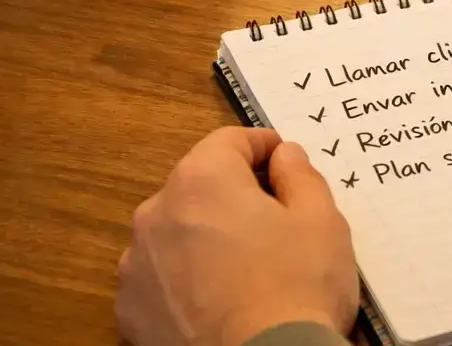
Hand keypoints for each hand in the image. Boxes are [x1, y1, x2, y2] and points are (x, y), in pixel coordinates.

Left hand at [116, 127, 357, 345]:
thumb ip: (299, 175)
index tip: (284, 162)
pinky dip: (184, 280)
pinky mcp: (129, 311)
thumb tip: (283, 156)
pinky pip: (159, 278)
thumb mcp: (321, 219)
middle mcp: (156, 213)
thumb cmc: (297, 287)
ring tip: (244, 268)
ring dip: (204, 236)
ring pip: (176, 232)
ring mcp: (136, 265)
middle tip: (273, 221)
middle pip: (199, 185)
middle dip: (232, 194)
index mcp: (202, 180)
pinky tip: (217, 301)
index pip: (230, 140)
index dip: (263, 146)